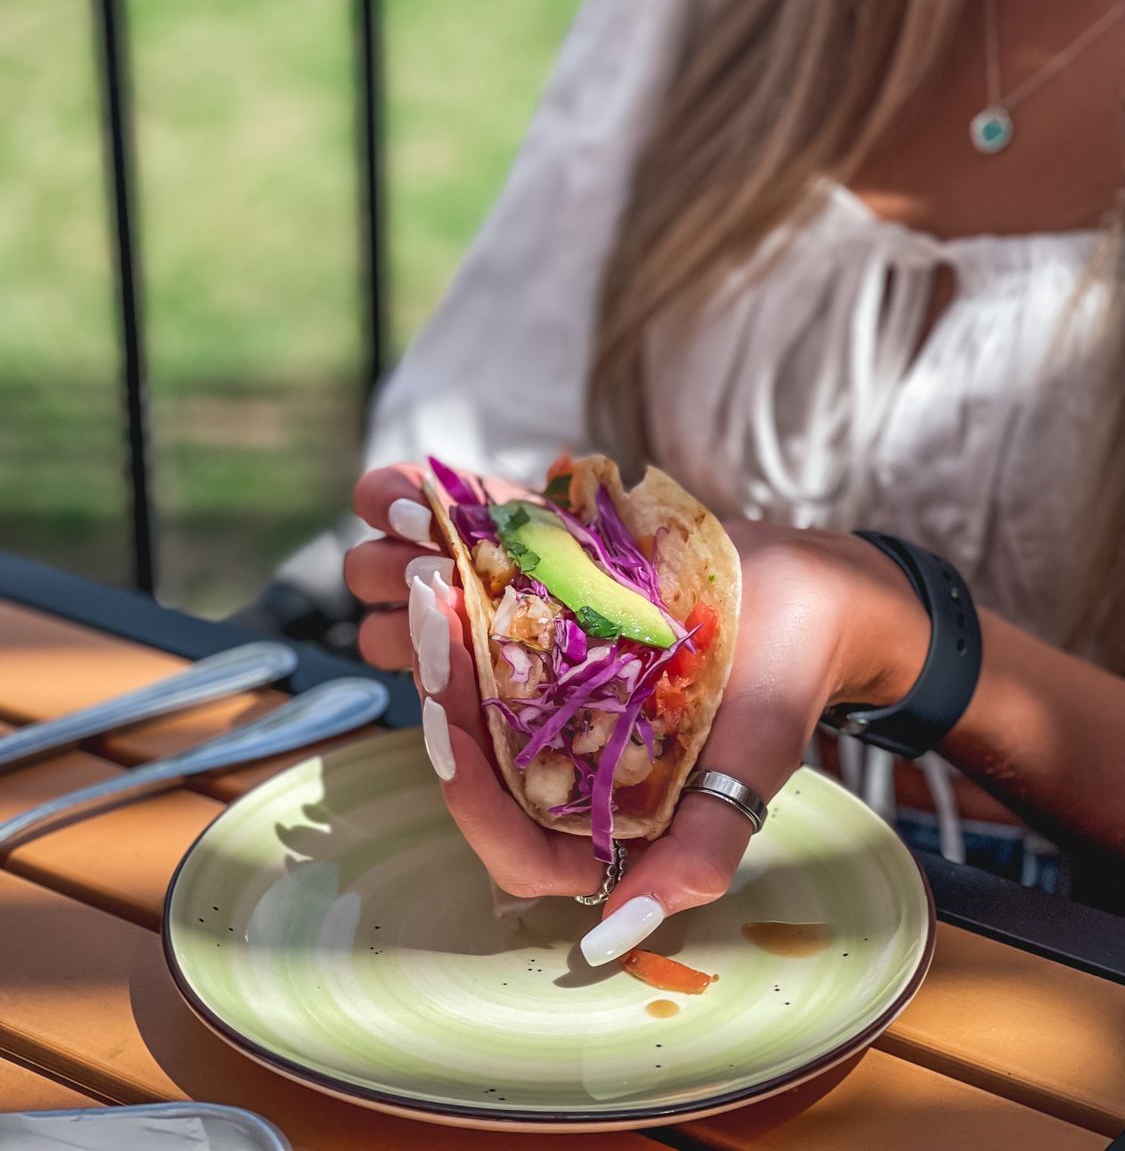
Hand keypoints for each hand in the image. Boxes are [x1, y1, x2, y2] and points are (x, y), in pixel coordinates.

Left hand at [348, 465, 928, 961]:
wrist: (813, 584)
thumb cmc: (790, 681)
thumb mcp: (752, 767)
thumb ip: (699, 853)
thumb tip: (613, 937)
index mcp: (593, 797)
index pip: (504, 826)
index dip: (462, 782)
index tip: (443, 719)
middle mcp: (554, 732)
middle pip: (459, 722)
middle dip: (425, 664)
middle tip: (426, 603)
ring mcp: (541, 654)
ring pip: (448, 639)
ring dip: (409, 590)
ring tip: (410, 544)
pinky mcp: (543, 585)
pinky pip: (476, 564)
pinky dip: (436, 521)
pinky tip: (397, 488)